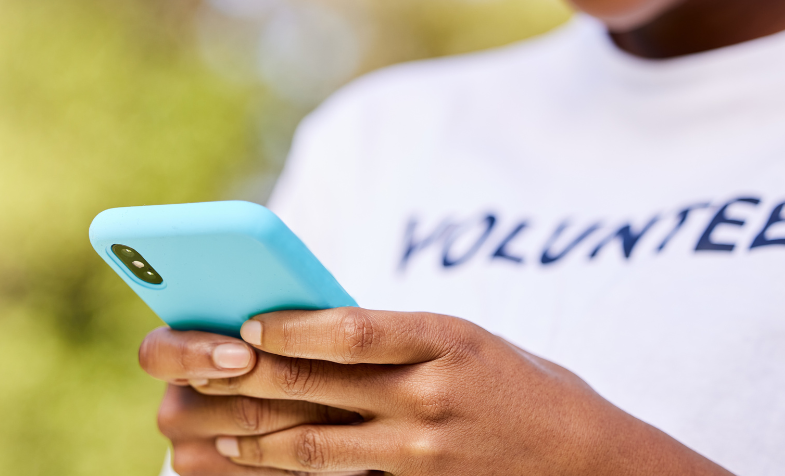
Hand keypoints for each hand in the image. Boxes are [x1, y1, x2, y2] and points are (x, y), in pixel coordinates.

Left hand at [184, 308, 732, 475]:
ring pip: (318, 442)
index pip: (358, 329)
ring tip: (203, 425)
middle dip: (248, 376)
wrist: (587, 457)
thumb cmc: (520, 384)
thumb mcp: (467, 340)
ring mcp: (426, 446)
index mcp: (447, 336)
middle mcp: (434, 390)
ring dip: (252, 434)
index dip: (295, 329)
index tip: (248, 324)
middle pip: (321, 384)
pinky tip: (249, 460)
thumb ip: (398, 337)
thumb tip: (308, 327)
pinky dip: (285, 468)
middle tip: (196, 365)